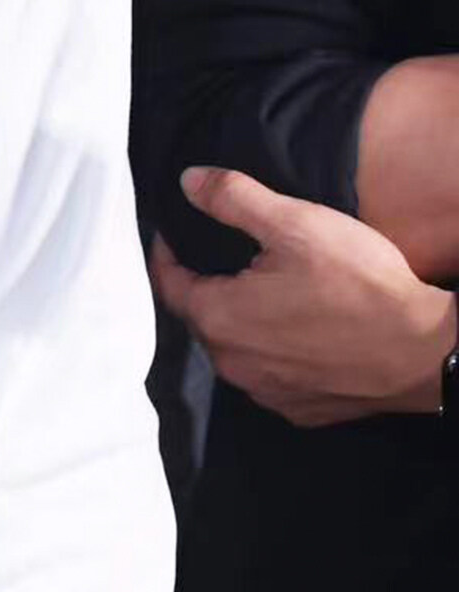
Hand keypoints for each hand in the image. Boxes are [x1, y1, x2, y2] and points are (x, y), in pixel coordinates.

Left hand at [152, 164, 455, 424]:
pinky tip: (299, 331)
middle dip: (207, 286)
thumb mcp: (295, 223)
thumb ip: (233, 199)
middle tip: (227, 259)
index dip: (168, 254)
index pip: (169, 284)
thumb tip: (189, 182)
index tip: (174, 234)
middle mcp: (232, 364)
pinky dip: (275, 353)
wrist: (423, 350)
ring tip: (266, 293)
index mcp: (219, 318)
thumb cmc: (360, 286)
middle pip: (202, 318)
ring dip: (242, 323)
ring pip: (236, 350)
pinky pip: (271, 375)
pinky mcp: (299, 409)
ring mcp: (266, 392)